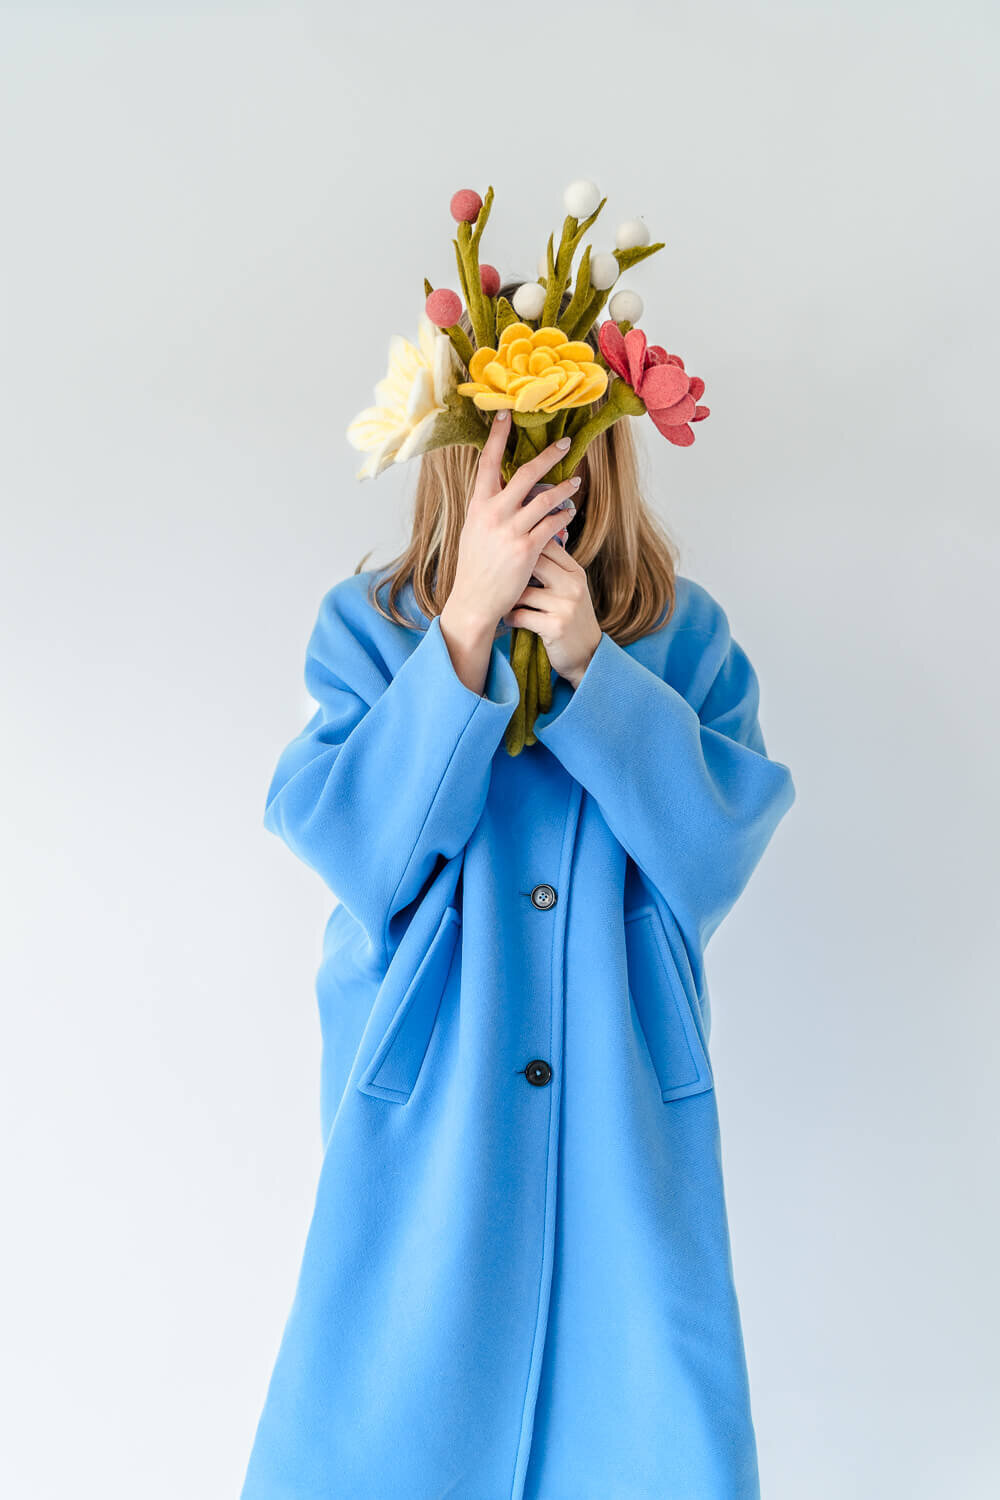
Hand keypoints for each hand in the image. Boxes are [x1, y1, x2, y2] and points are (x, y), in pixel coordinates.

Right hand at [442, 410, 582, 637]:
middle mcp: (493, 513)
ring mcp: (510, 530)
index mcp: (477, 505)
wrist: (474, 601)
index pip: (487, 462)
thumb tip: (507, 488)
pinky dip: (563, 515)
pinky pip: (552, 524)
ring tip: (577, 481)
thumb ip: (489, 508)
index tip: (506, 414)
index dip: (498, 436)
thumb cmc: (475, 567)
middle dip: (549, 455)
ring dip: (565, 487)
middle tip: (566, 443)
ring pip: (545, 498)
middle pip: (525, 473)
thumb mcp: (473, 530)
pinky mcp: (527, 549)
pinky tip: (570, 511)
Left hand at [503, 538, 602, 687]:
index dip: (523, 548)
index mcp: (576, 572)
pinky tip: (512, 620)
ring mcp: (566, 606)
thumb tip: (526, 541)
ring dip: (509, 600)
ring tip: (506, 605)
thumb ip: (553, 568)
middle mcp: (573, 585)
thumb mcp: (570, 590)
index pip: (547, 544)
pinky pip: (520, 615)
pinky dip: (511, 618)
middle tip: (500, 582)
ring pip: (523, 592)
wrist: (587, 655)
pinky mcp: (556, 626)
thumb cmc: (570, 619)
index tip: (508, 557)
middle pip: (533, 563)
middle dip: (512, 572)